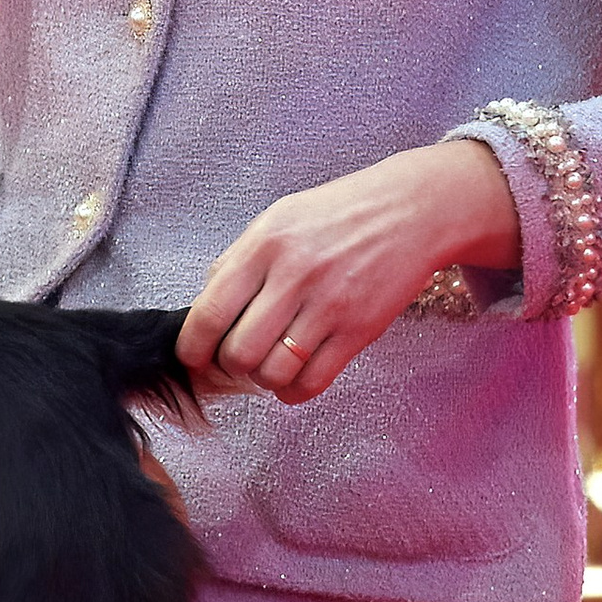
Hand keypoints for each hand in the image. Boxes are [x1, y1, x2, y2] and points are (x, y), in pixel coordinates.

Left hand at [174, 140, 519, 401]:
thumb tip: (204, 306)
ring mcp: (328, 305)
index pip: (209, 312)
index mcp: (263, 246)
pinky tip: (293, 377)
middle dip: (229, 365)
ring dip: (263, 379)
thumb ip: (237, 261)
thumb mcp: (276, 220)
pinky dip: (295, 390)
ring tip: (269, 364)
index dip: (192, 346)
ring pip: (274, 372)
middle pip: (238, 352)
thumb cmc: (337, 214)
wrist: (408, 210)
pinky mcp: (359, 330)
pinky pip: (314, 381)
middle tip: (237, 357)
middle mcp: (292, 276)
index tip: (193, 356)